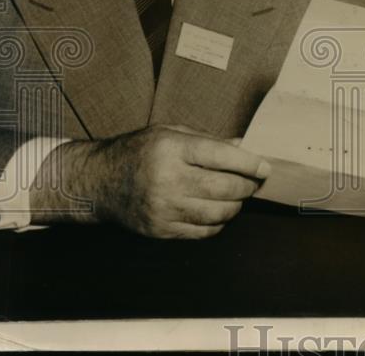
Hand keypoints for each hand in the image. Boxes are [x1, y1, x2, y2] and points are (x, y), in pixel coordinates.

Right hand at [62, 124, 270, 237]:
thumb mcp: (169, 132)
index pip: (222, 157)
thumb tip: (243, 147)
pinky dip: (218, 223)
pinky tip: (219, 212)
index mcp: (172, 149)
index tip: (265, 167)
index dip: (250, 164)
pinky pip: (202, 232)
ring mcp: (163, 208)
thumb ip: (207, 140)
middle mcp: (168, 180)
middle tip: (255, 183)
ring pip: (217, 213)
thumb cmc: (138, 151)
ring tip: (238, 197)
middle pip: (224, 188)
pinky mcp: (160, 230)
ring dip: (236, 206)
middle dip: (247, 187)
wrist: (99, 182)